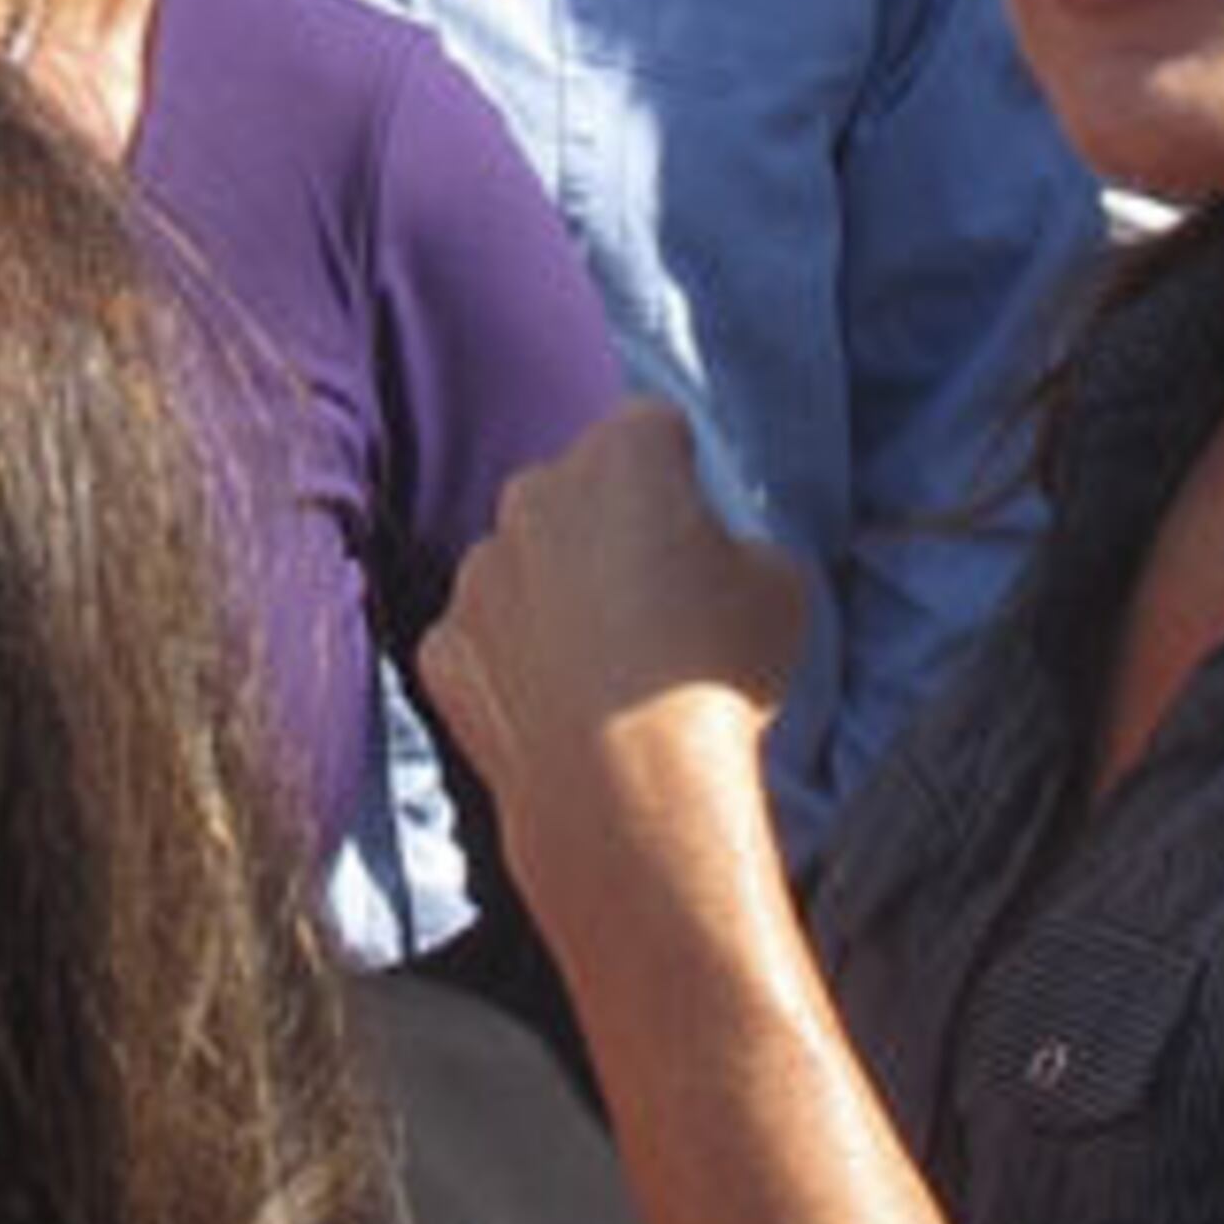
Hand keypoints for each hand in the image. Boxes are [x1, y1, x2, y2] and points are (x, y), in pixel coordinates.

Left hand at [420, 403, 806, 901]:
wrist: (628, 793)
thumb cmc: (712, 679)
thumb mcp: (781, 588)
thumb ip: (738, 545)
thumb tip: (714, 558)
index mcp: (621, 456)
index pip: (653, 430)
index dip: (681, 474)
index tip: (696, 526)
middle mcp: (532, 493)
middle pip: (576, 490)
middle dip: (609, 527)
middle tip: (656, 602)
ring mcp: (477, 570)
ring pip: (523, 562)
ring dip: (557, 594)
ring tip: (610, 670)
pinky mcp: (443, 644)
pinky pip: (486, 637)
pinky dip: (514, 661)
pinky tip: (562, 707)